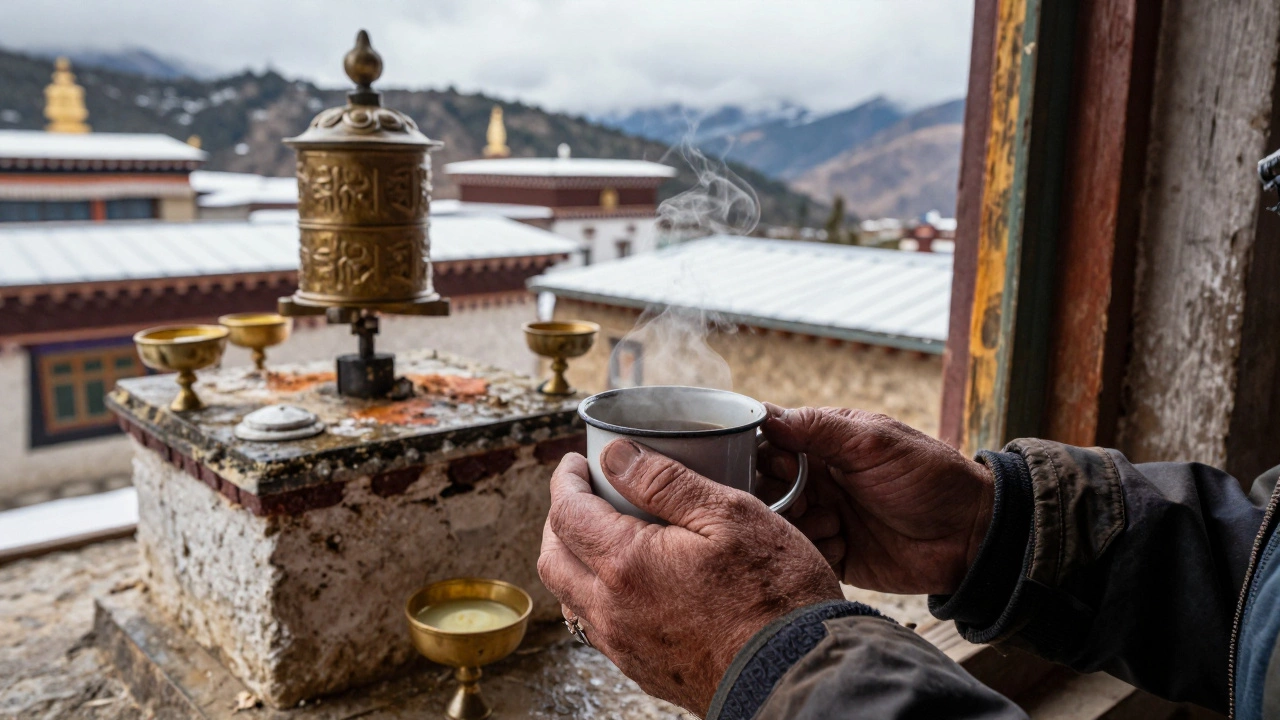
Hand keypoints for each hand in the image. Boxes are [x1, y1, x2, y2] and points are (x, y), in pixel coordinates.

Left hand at [538, 441, 842, 715]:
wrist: (797, 675)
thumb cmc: (775, 594)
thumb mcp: (731, 515)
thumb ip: (666, 482)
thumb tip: (615, 456)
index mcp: (627, 564)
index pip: (567, 512)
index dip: (566, 480)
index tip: (579, 463)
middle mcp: (612, 610)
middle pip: (553, 558)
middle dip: (559, 519)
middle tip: (584, 495)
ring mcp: (624, 645)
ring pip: (570, 596)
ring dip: (574, 560)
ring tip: (605, 534)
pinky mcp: (642, 669)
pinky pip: (597, 626)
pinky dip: (597, 595)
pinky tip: (632, 581)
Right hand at [759, 404, 993, 594]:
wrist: (969, 535)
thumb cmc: (929, 477)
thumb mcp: (873, 443)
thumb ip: (818, 428)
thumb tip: (765, 414)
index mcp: (825, 445)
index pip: (770, 444)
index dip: (767, 458)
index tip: (786, 469)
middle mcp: (818, 481)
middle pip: (765, 489)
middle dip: (779, 499)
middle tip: (805, 504)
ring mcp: (824, 518)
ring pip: (780, 526)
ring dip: (800, 527)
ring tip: (835, 525)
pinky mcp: (834, 555)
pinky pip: (804, 556)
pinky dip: (818, 553)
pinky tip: (846, 547)